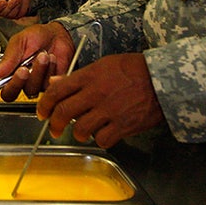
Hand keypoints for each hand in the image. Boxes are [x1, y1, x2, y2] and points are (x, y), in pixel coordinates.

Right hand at [0, 21, 70, 116]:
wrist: (59, 34)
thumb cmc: (37, 36)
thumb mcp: (20, 41)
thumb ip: (9, 57)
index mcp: (7, 70)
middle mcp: (18, 80)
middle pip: (10, 93)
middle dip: (16, 81)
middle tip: (24, 68)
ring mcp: (33, 85)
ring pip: (30, 89)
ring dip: (38, 70)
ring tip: (43, 55)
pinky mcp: (48, 86)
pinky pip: (46, 86)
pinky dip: (50, 70)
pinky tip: (52, 60)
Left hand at [36, 53, 163, 147]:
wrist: (162, 79)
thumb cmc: (134, 69)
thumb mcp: (104, 65)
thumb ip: (78, 76)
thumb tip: (55, 83)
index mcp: (89, 76)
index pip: (56, 91)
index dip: (44, 104)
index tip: (43, 112)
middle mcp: (95, 94)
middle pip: (64, 113)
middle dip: (54, 124)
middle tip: (54, 128)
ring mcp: (109, 111)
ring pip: (81, 130)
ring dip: (78, 133)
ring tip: (83, 131)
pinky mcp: (123, 125)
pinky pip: (102, 139)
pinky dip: (100, 139)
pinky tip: (104, 133)